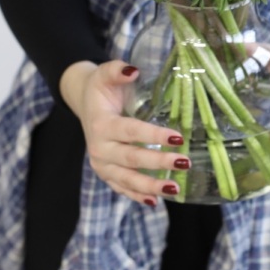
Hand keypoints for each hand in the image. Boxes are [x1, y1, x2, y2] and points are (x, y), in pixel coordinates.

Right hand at [60, 60, 190, 206]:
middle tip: (185, 162)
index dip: (154, 136)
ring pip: (127, 179)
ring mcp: (102, 164)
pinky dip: (138, 195)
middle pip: (132, 159)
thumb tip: (133, 70)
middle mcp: (99, 148)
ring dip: (151, 185)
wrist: (85, 103)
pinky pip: (122, 188)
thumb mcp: (105, 73)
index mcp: (101, 124)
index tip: (178, 137)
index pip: (131, 132)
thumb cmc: (100, 88)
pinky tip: (156, 200)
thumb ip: (117, 70)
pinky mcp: (106, 173)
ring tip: (175, 188)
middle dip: (159, 162)